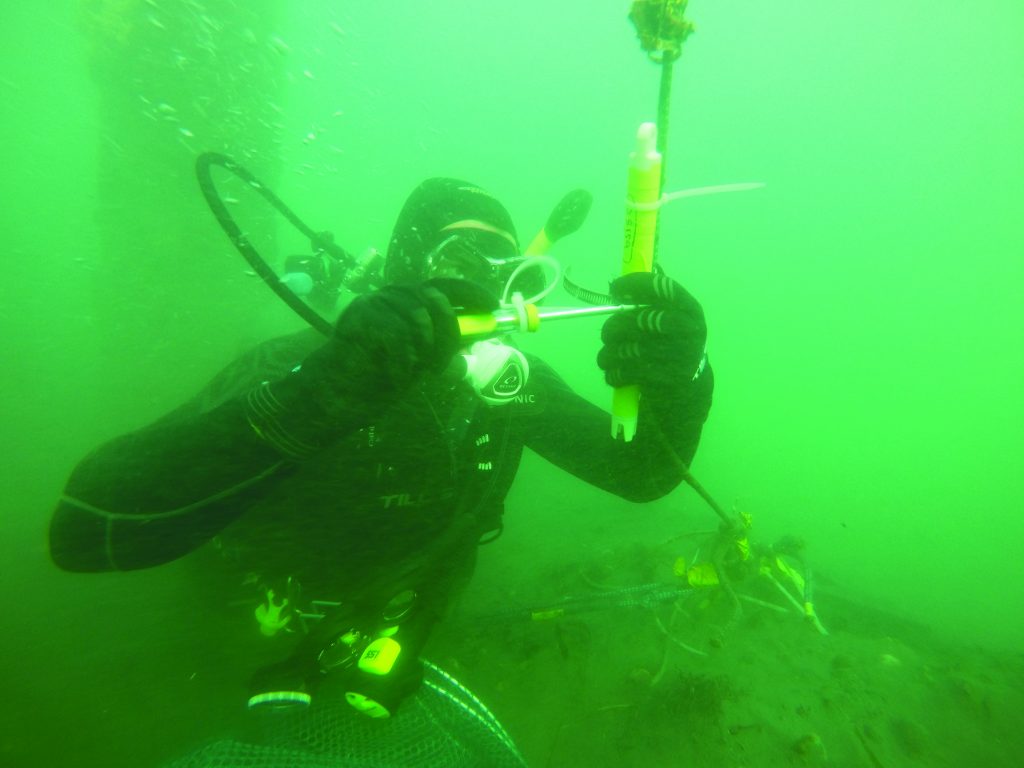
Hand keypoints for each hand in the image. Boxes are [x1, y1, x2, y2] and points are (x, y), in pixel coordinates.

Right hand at [300, 279, 496, 417]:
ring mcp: (378, 300)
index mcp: (411, 299)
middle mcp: (396, 292)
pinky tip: (396, 376)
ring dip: (424, 352)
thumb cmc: (379, 370)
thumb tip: (471, 349)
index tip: (492, 307)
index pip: (448, 286)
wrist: (337, 387)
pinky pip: (397, 336)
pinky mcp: (362, 313)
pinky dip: (402, 362)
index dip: (473, 294)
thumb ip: (442, 352)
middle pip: (437, 299)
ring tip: (414, 371)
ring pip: (419, 318)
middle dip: (448, 334)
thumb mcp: (420, 362)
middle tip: (440, 364)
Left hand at [597, 270, 706, 389]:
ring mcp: (678, 356)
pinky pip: (625, 371)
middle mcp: (689, 330)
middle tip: (607, 334)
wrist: (690, 390)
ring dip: (608, 354)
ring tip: (607, 357)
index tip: (614, 289)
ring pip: (626, 348)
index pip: (662, 286)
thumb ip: (651, 304)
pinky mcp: (664, 380)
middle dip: (614, 327)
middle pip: (638, 319)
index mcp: (690, 311)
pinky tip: (615, 374)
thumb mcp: (673, 322)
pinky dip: (613, 374)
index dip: (634, 284)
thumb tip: (615, 289)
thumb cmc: (671, 347)